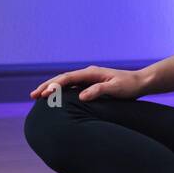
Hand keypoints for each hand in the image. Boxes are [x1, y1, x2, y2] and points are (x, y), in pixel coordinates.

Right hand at [28, 66, 149, 101]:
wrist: (141, 82)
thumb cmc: (129, 86)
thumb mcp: (115, 89)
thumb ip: (98, 91)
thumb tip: (81, 96)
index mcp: (91, 73)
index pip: (67, 78)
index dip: (54, 85)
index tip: (43, 93)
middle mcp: (88, 74)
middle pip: (62, 79)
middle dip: (47, 86)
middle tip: (32, 95)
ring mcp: (89, 79)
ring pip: (66, 83)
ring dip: (52, 88)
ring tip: (38, 97)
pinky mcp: (92, 85)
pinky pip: (73, 87)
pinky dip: (62, 91)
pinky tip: (56, 99)